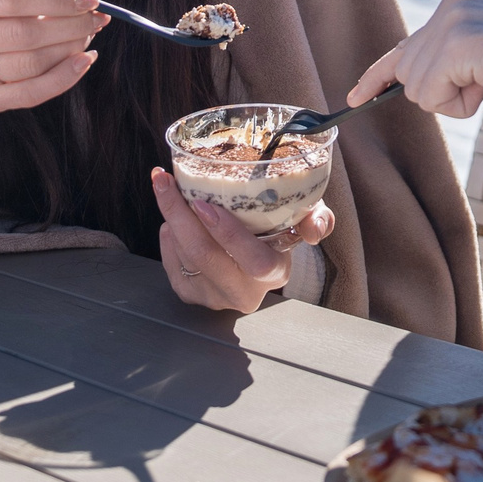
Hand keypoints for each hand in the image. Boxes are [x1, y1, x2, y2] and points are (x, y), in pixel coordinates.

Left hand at [152, 167, 334, 314]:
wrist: (258, 255)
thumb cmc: (280, 229)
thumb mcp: (305, 219)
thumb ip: (317, 220)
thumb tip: (313, 229)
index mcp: (274, 273)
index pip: (254, 261)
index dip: (228, 234)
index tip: (205, 204)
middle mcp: (245, 293)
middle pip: (206, 257)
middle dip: (180, 216)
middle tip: (168, 183)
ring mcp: (215, 298)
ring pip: (185, 257)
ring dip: (171, 219)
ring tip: (166, 187)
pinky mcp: (192, 296)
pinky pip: (172, 266)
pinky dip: (168, 238)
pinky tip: (171, 219)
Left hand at [347, 0, 482, 118]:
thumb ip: (454, 65)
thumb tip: (416, 86)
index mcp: (458, 4)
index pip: (406, 47)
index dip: (379, 75)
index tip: (356, 94)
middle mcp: (451, 4)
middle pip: (409, 76)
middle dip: (444, 95)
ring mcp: (453, 20)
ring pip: (418, 90)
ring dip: (457, 101)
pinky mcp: (457, 43)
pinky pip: (431, 95)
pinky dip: (461, 105)